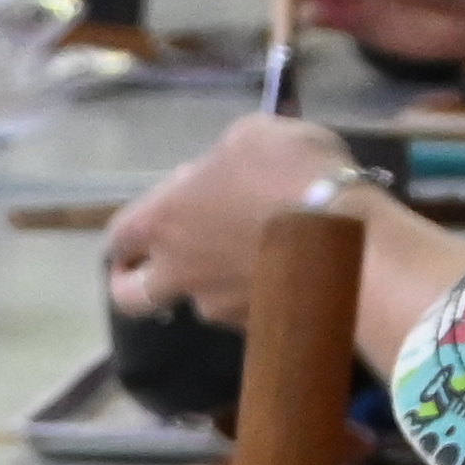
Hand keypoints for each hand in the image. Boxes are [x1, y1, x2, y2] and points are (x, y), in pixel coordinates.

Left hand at [108, 113, 381, 320]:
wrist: (346, 236)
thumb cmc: (290, 173)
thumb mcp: (253, 135)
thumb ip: (223, 158)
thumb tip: (217, 173)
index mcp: (165, 220)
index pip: (118, 238)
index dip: (126, 237)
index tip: (139, 234)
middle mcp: (180, 272)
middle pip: (131, 297)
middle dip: (136, 285)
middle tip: (159, 271)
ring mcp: (217, 307)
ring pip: (200, 302)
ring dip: (214, 283)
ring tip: (255, 256)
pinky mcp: (255, 329)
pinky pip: (246, 312)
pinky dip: (257, 295)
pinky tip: (288, 272)